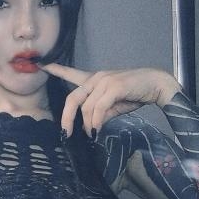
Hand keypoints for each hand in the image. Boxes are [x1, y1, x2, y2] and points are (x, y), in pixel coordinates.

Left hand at [42, 63, 181, 136]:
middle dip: (66, 118)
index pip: (72, 73)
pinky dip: (95, 122)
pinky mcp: (114, 87)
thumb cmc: (135, 95)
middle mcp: (97, 78)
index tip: (41, 64)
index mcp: (95, 80)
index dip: (56, 69)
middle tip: (65, 133)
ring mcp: (105, 81)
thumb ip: (100, 113)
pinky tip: (96, 130)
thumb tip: (90, 127)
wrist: (157, 86)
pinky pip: (98, 108)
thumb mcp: (113, 106)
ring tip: (92, 134)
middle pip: (72, 98)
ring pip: (86, 107)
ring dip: (87, 124)